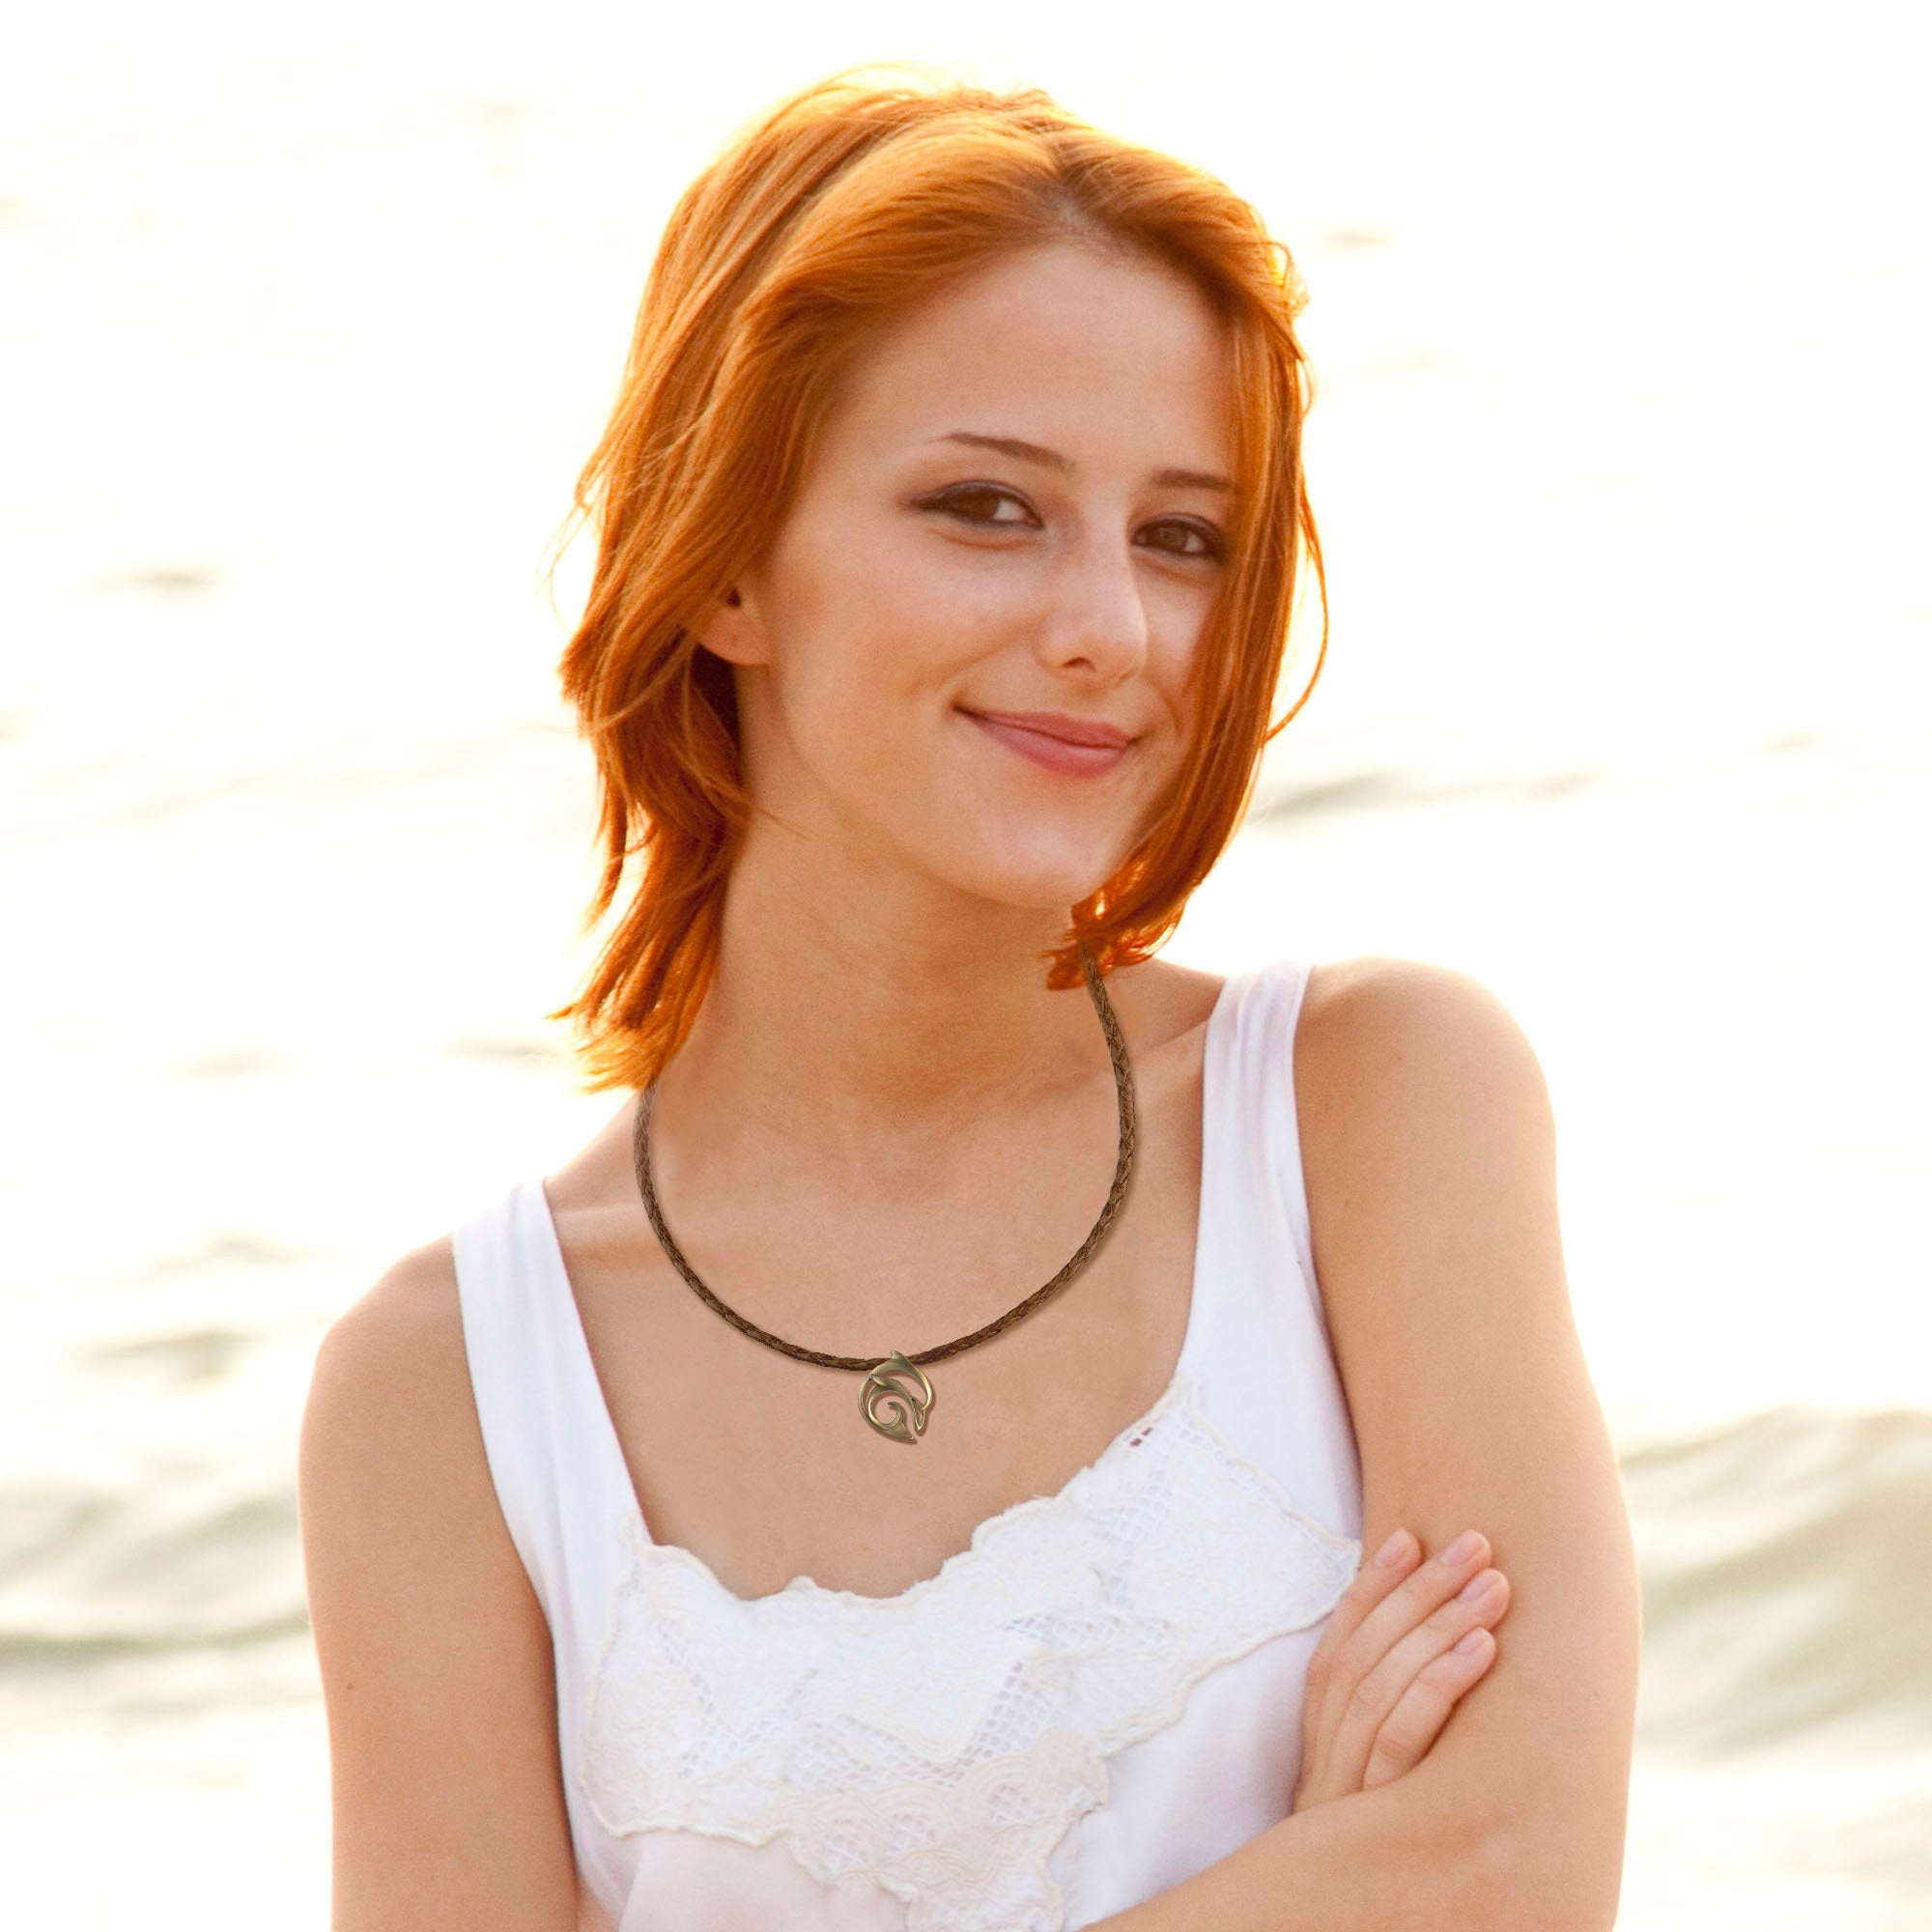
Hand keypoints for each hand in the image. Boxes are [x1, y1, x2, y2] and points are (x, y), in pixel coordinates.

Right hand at [1291, 1527, 1509, 1809]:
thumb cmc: (1386, 1849)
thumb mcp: (1378, 1783)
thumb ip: (1393, 1724)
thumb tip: (1442, 1649)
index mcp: (1320, 1739)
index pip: (1337, 1645)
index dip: (1370, 1586)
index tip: (1409, 1536)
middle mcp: (1324, 1755)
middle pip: (1363, 1654)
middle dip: (1418, 1590)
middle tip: (1475, 1545)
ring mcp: (1346, 1785)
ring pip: (1380, 1684)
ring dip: (1438, 1623)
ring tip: (1493, 1585)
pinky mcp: (1375, 1817)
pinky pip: (1401, 1737)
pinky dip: (1439, 1685)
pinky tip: (1484, 1649)